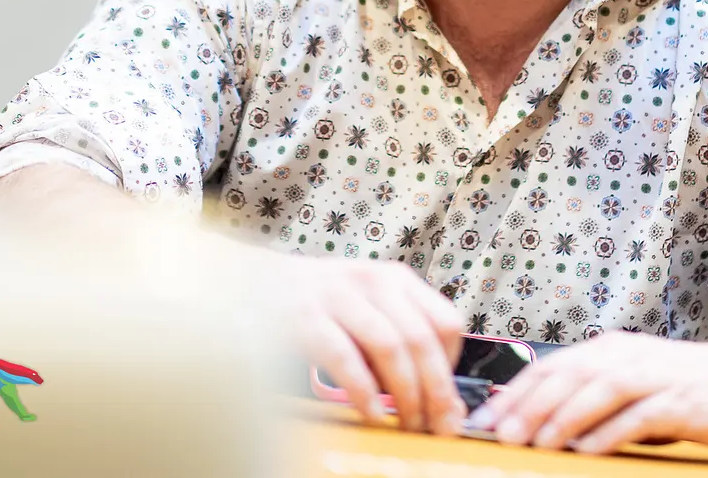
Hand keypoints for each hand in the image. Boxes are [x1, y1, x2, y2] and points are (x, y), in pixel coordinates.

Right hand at [272, 254, 465, 434]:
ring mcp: (338, 295)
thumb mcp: (368, 310)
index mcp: (396, 280)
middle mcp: (373, 281)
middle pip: (422, 340)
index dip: (453, 366)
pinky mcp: (305, 315)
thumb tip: (439, 400)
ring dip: (405, 394)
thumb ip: (400, 341)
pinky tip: (371, 413)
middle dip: (436, 391)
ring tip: (407, 425)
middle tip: (438, 427)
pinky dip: (363, 390)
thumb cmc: (320, 308)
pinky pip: (344, 356)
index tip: (449, 400)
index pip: (446, 321)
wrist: (254, 283)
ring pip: (390, 346)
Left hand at [471, 333, 707, 454]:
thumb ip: (588, 393)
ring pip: (602, 390)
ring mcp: (654, 376)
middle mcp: (627, 355)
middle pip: (571, 375)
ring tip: (539, 442)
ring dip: (567, 416)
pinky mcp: (680, 400)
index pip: (552, 366)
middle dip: (533, 404)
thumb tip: (533, 417)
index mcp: (609, 349)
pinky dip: (612, 432)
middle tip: (504, 432)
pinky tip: (590, 450)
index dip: (517, 391)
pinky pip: (640, 416)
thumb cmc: (678, 384)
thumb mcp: (629, 380)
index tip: (488, 418)